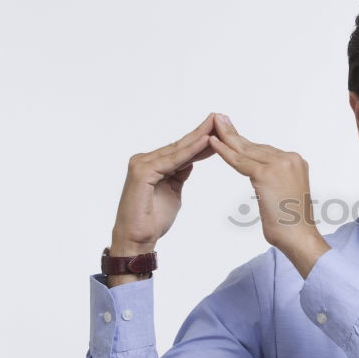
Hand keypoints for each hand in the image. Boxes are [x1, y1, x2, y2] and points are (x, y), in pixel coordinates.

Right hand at [110, 112, 219, 254]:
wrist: (137, 239)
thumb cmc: (153, 219)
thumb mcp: (173, 190)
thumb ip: (179, 173)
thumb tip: (190, 161)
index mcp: (152, 163)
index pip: (181, 149)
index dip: (200, 139)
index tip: (220, 130)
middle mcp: (145, 159)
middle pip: (180, 145)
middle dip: (202, 132)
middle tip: (221, 118)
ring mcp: (142, 164)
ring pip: (178, 150)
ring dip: (199, 137)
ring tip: (216, 125)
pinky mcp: (142, 172)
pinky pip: (173, 160)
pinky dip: (190, 151)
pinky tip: (205, 141)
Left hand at [207, 113, 327, 273]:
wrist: (299, 236)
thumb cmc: (291, 223)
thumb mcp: (283, 194)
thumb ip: (272, 180)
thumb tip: (258, 176)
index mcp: (296, 162)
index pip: (263, 150)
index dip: (244, 143)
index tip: (231, 132)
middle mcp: (290, 158)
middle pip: (254, 146)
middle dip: (234, 134)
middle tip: (219, 119)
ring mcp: (280, 164)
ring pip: (246, 151)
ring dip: (226, 137)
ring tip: (213, 124)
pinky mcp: (267, 174)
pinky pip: (240, 161)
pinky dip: (224, 151)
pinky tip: (212, 142)